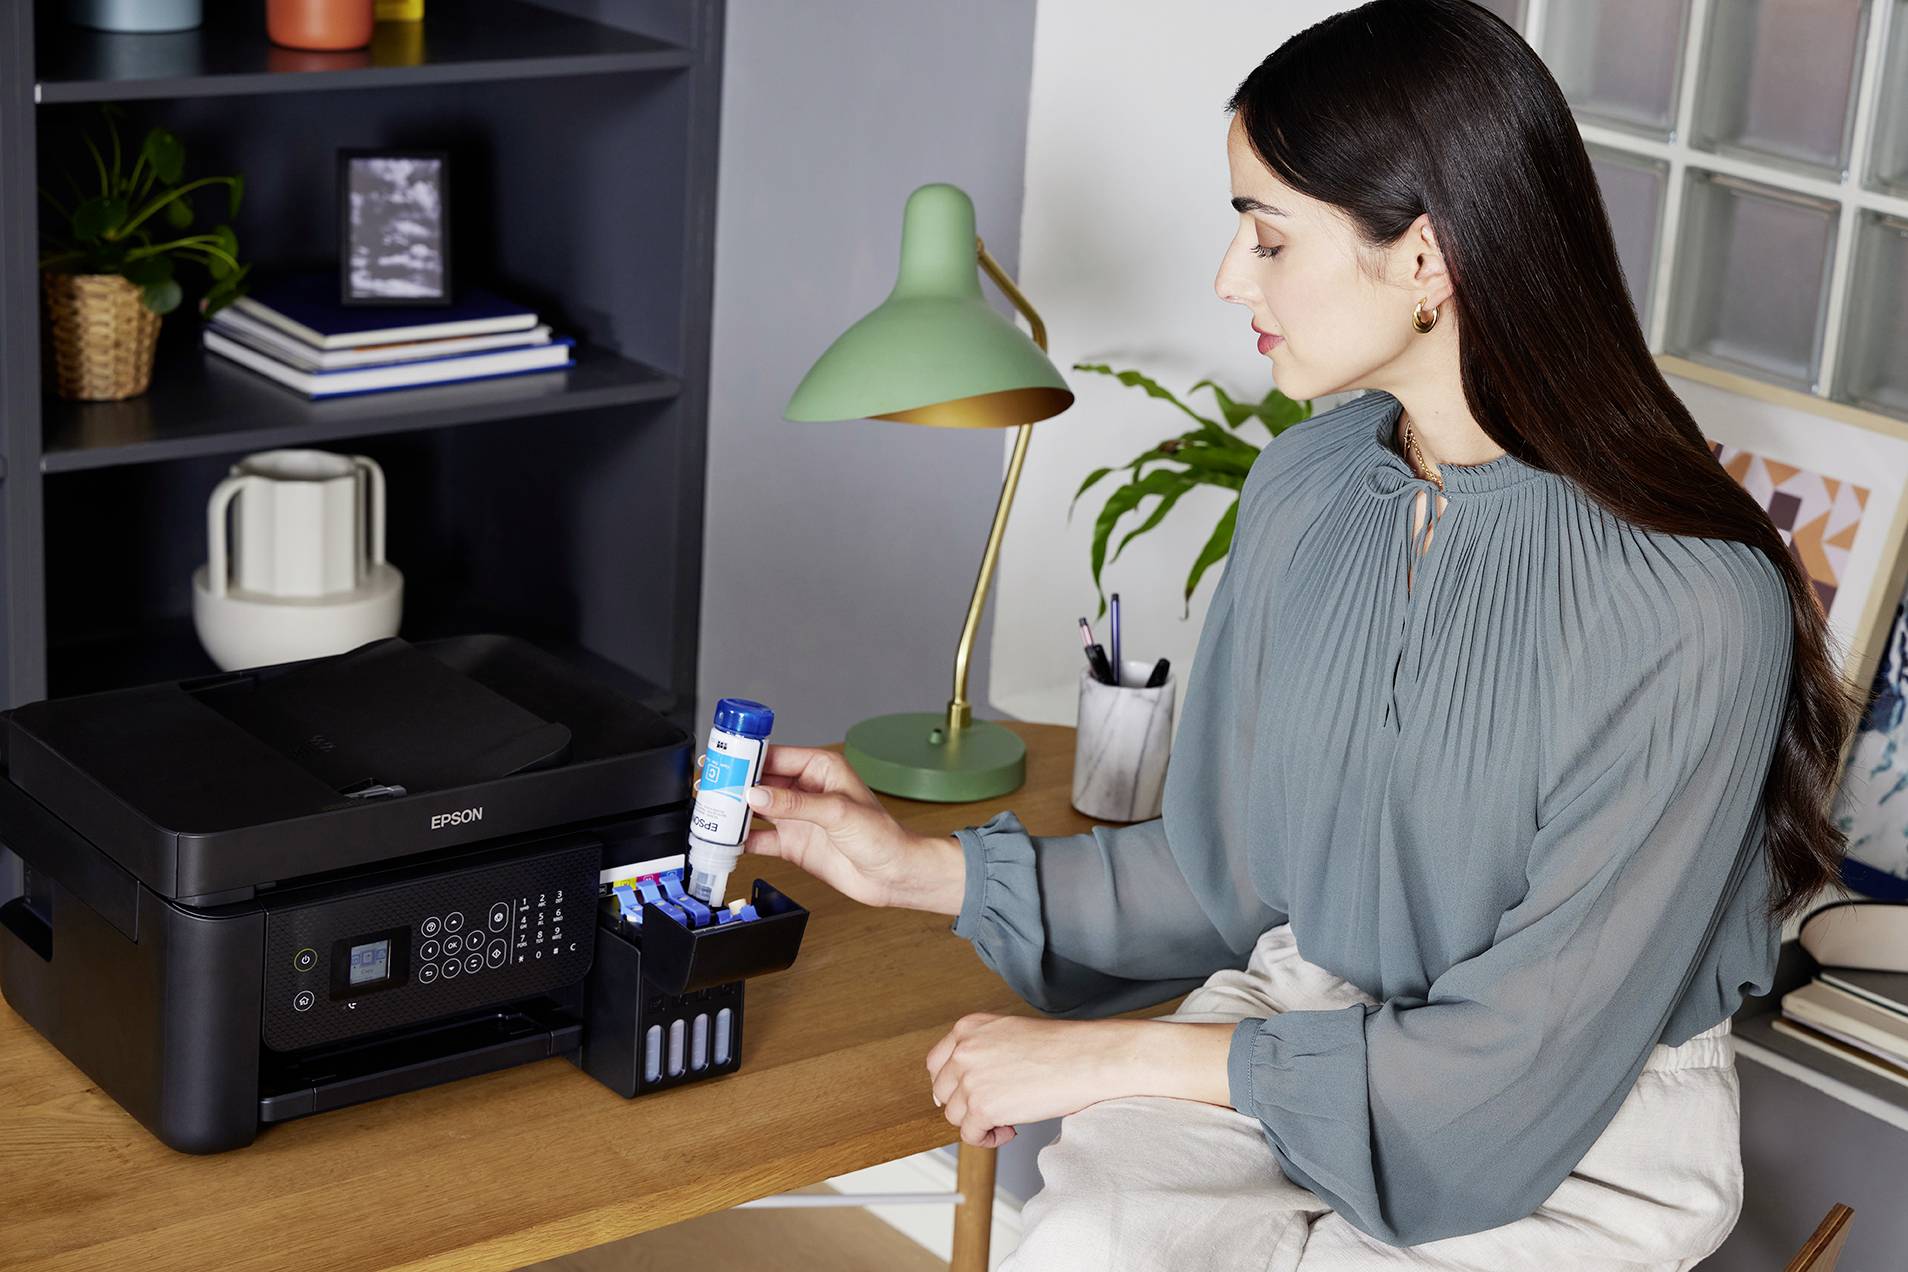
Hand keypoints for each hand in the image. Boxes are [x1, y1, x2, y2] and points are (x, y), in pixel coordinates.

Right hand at [698, 744, 960, 911]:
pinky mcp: (793, 844)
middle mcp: (805, 790)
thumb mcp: (838, 813)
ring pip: (754, 809)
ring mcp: (797, 817)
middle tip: (705, 785)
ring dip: (732, 811)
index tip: (721, 759)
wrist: (894, 876)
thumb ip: (795, 804)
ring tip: (706, 810)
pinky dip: (740, 839)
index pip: (774, 756)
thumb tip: (756, 795)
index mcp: (819, 769)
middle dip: (732, 784)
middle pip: (758, 782)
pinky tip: (724, 840)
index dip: (745, 757)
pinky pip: (759, 838)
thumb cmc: (883, 836)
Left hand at [925, 1013, 1143, 1147]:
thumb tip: (964, 1084)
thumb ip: (982, 1051)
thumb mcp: (1010, 1034)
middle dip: (965, 1105)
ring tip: (1008, 1119)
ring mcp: (970, 1078)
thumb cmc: (1061, 1047)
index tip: (964, 1095)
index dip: (950, 1084)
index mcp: (969, 1028)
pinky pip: (970, 1135)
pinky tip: (1012, 1130)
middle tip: (994, 1109)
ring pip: (954, 1115)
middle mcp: (964, 1050)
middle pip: (942, 1091)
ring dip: (979, 1122)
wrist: (1087, 1058)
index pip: (936, 1062)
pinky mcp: (982, 1106)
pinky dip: (989, 1139)